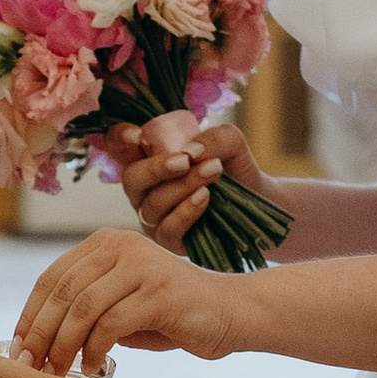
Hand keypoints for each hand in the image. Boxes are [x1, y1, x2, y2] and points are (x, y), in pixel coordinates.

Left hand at [16, 226, 244, 370]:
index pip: (52, 278)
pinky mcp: (158, 292)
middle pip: (63, 291)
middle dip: (40, 333)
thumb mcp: (120, 305)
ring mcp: (141, 266)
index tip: (17, 347)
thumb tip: (39, 339)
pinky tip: (92, 367)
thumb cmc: (171, 315)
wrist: (230, 313)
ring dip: (64, 344)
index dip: (30, 314)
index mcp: (105, 244)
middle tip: (29, 366)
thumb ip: (85, 311)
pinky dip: (95, 349)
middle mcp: (121, 245)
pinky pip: (111, 323)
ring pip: (83, 307)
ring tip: (57, 371)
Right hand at [107, 108, 267, 254]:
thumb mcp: (230, 143)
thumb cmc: (233, 168)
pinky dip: (185, 212)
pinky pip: (167, 229)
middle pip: (130, 178)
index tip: (137, 135)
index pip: (120, 147)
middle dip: (156, 168)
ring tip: (212, 173)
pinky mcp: (169, 241)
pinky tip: (205, 198)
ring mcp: (154, 217)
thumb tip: (192, 150)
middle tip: (185, 161)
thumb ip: (213, 137)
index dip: (119, 139)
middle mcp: (145, 189)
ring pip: (152, 204)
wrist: (257, 200)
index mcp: (148, 159)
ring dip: (182, 186)